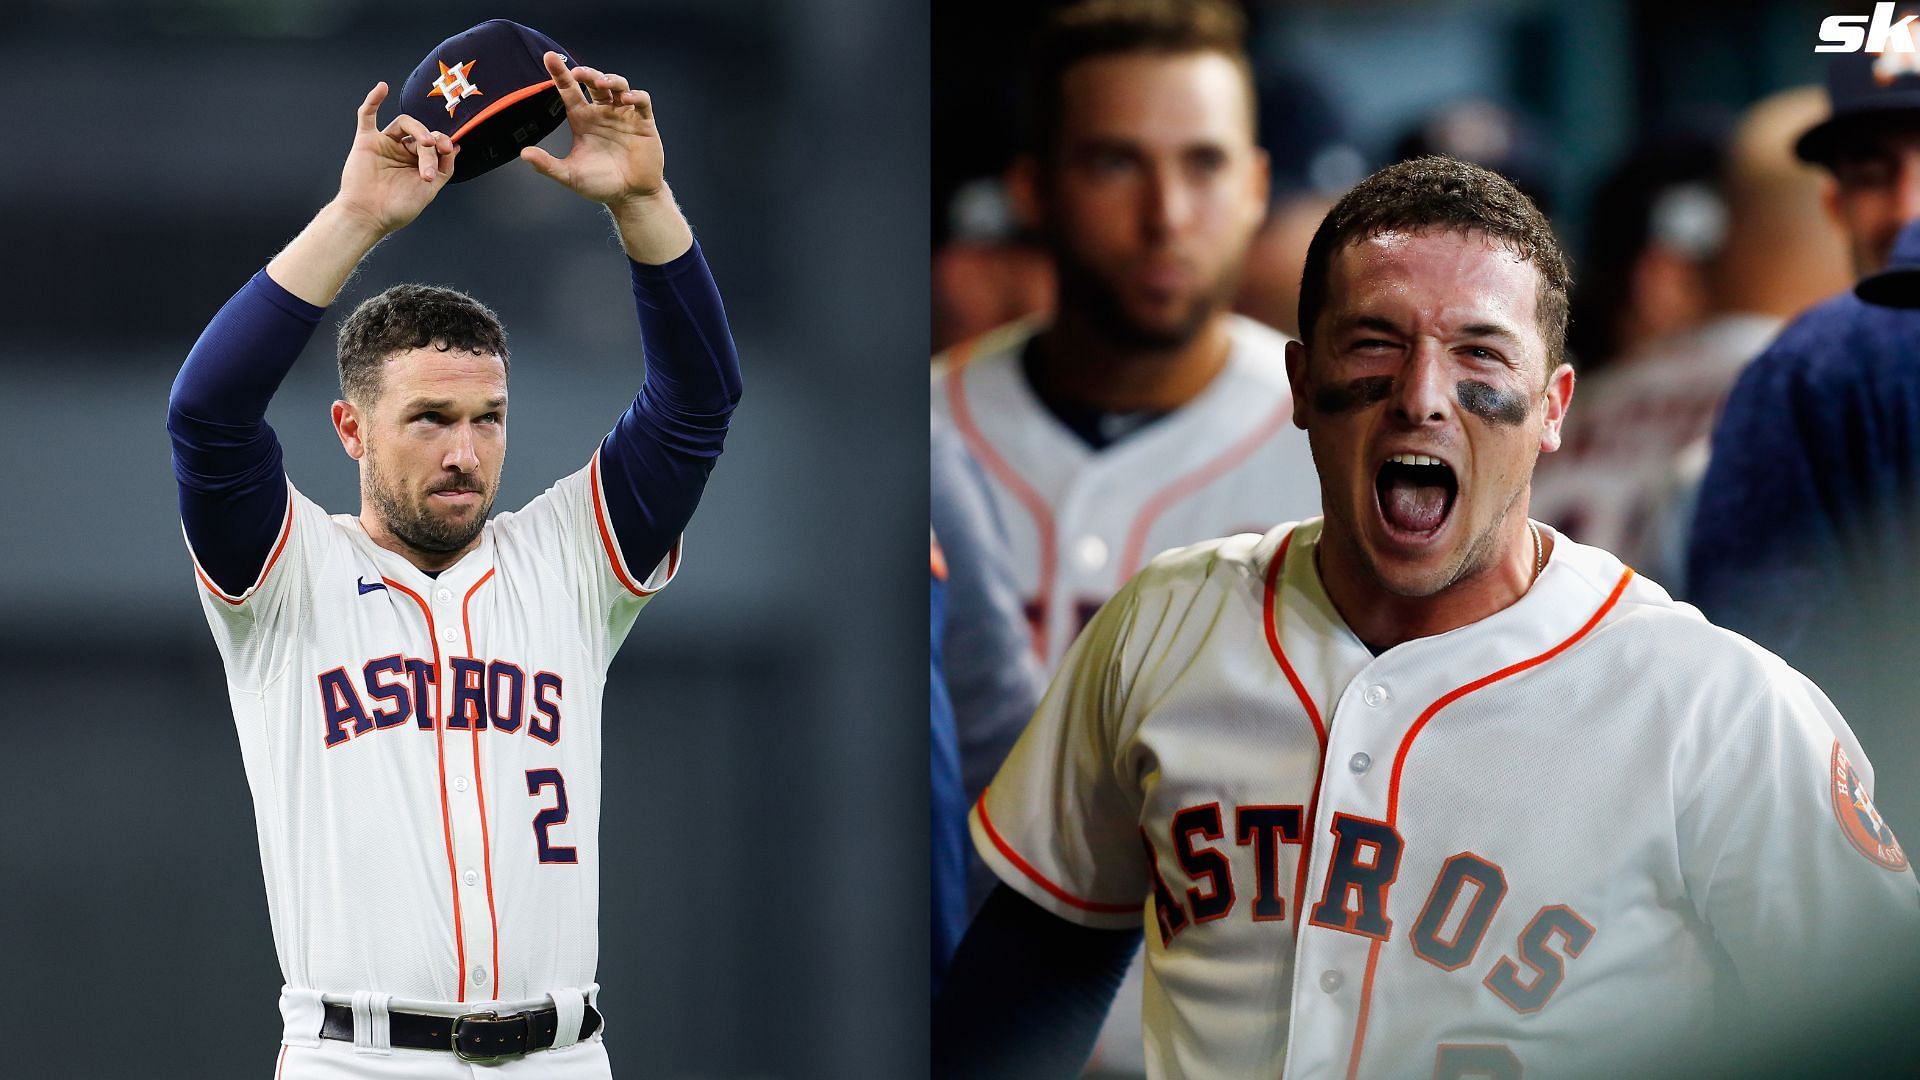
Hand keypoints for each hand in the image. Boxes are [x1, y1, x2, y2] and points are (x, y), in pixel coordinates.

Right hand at [334, 82, 457, 236]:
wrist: (369, 216)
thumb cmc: (397, 208)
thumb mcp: (430, 190)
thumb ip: (444, 168)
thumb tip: (456, 147)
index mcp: (418, 162)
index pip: (435, 143)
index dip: (444, 143)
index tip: (450, 150)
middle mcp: (402, 151)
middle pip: (422, 135)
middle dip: (431, 148)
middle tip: (430, 166)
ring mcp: (385, 144)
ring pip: (405, 123)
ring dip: (419, 130)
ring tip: (426, 144)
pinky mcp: (366, 141)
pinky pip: (367, 115)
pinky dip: (373, 100)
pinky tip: (382, 88)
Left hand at [520, 51, 664, 207]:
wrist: (631, 197)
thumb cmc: (601, 185)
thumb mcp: (569, 175)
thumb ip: (547, 165)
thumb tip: (524, 153)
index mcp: (583, 119)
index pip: (569, 90)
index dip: (560, 73)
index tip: (549, 57)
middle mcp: (602, 113)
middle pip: (594, 82)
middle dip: (587, 73)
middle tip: (579, 73)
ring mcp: (623, 116)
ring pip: (618, 85)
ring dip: (611, 79)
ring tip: (601, 84)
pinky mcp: (643, 123)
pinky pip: (641, 101)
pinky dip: (636, 95)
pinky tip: (626, 98)